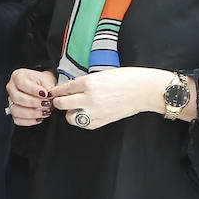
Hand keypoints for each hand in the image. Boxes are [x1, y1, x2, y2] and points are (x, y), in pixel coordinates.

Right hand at [6, 68, 56, 125]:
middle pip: (17, 98)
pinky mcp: (14, 112)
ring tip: (44, 111)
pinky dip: (29, 121)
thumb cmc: (42, 82)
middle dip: (33, 103)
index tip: (45, 94)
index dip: (33, 90)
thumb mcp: (47, 79)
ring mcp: (11, 101)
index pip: (22, 83)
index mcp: (18, 76)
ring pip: (15, 110)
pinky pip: (18, 120)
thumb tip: (49, 93)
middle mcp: (12, 88)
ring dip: (31, 113)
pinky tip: (38, 117)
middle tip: (46, 104)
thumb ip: (48, 86)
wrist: (43, 88)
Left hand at [50, 67, 175, 129]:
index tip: (54, 91)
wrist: (144, 91)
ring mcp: (94, 112)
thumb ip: (86, 81)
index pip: (65, 88)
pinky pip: (83, 124)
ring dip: (70, 113)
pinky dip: (82, 120)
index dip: (57, 90)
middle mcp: (89, 98)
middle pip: (62, 104)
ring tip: (75, 108)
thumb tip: (73, 87)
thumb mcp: (103, 74)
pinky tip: (87, 114)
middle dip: (59, 102)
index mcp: (89, 83)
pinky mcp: (101, 121)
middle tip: (60, 100)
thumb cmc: (128, 79)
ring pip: (70, 118)